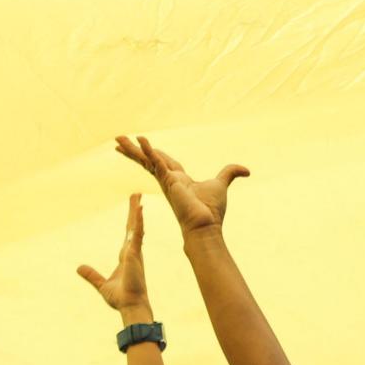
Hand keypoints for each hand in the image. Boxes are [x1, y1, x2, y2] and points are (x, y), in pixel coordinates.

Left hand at [77, 195, 152, 319]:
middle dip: (135, 211)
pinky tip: (139, 210)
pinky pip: (137, 234)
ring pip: (136, 227)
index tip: (135, 211)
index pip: (129, 235)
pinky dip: (138, 222)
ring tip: (138, 197)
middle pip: (134, 227)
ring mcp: (135, 252)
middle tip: (136, 196)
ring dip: (137, 211)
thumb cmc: (121, 298)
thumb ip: (92, 275)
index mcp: (127, 257)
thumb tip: (79, 268)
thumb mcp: (102, 285)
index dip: (132, 223)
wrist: (130, 306)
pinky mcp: (135, 254)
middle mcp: (133, 252)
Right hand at [115, 135, 248, 233]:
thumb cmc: (212, 210)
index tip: (141, 145)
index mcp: (178, 179)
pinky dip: (149, 150)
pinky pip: (156, 162)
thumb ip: (231, 173)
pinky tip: (140, 140)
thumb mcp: (221, 184)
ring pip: (146, 159)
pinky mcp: (169, 181)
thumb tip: (246, 170)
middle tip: (118, 141)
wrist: (206, 225)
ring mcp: (166, 180)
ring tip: (117, 139)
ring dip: (132, 148)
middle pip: (148, 159)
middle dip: (133, 150)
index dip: (152, 153)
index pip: (162, 162)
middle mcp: (169, 179)